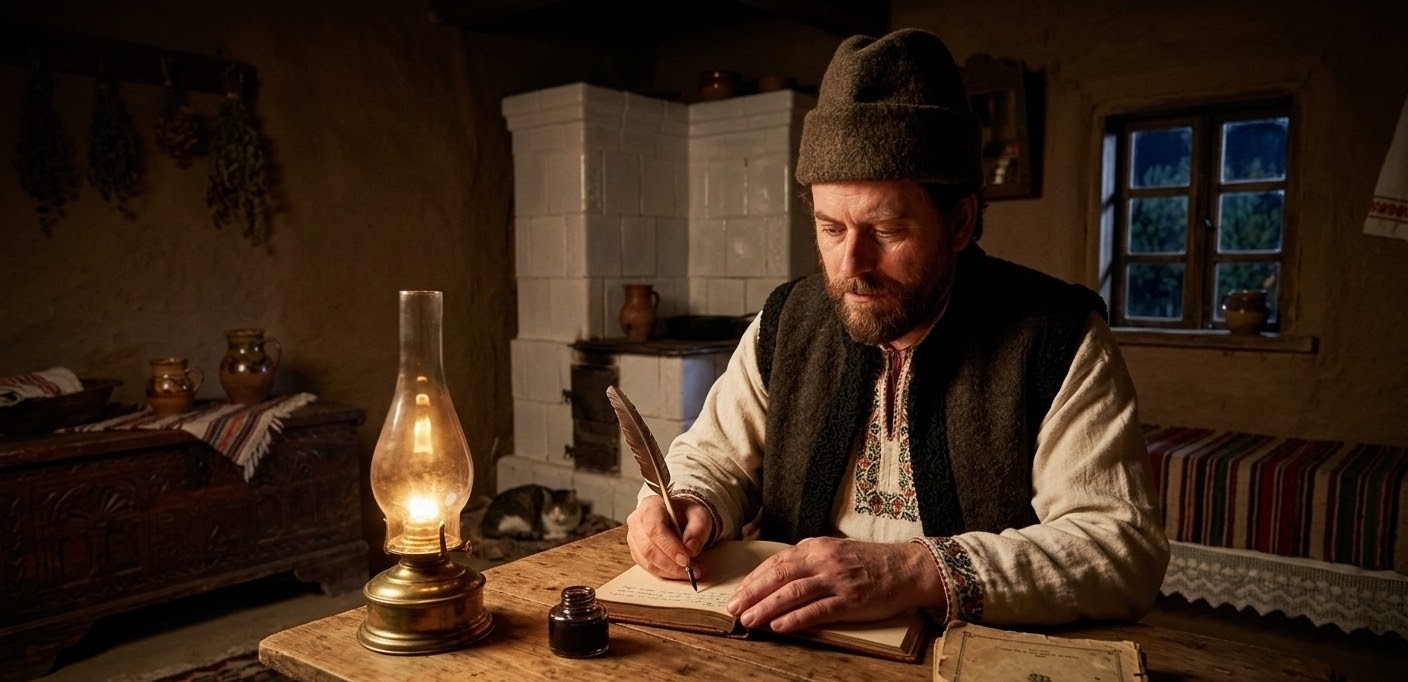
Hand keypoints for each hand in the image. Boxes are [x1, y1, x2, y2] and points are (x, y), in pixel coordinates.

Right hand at [625, 494, 713, 580]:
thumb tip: (691, 550)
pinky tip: (678, 572)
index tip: (686, 560)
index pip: (654, 529)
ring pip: (646, 561)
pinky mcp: (636, 551)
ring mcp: (633, 537)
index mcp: (650, 506)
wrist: (677, 515)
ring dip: (669, 571)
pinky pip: (647, 567)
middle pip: (648, 548)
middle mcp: (636, 521)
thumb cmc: (686, 513)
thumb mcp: (699, 515)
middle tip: (691, 570)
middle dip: (671, 563)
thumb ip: (698, 529)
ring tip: (688, 573)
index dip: (670, 547)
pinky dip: (664, 573)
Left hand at [725, 537, 944, 632]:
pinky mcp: (850, 600)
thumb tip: (778, 577)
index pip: (776, 562)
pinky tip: (779, 626)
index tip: (738, 593)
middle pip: (779, 576)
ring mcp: (837, 580)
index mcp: (816, 546)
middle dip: (752, 593)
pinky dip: (795, 618)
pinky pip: (817, 610)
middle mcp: (823, 560)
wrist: (906, 568)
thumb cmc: (869, 561)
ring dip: (767, 607)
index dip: (753, 579)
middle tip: (733, 608)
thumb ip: (808, 561)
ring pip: (792, 593)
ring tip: (749, 619)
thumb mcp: (834, 551)